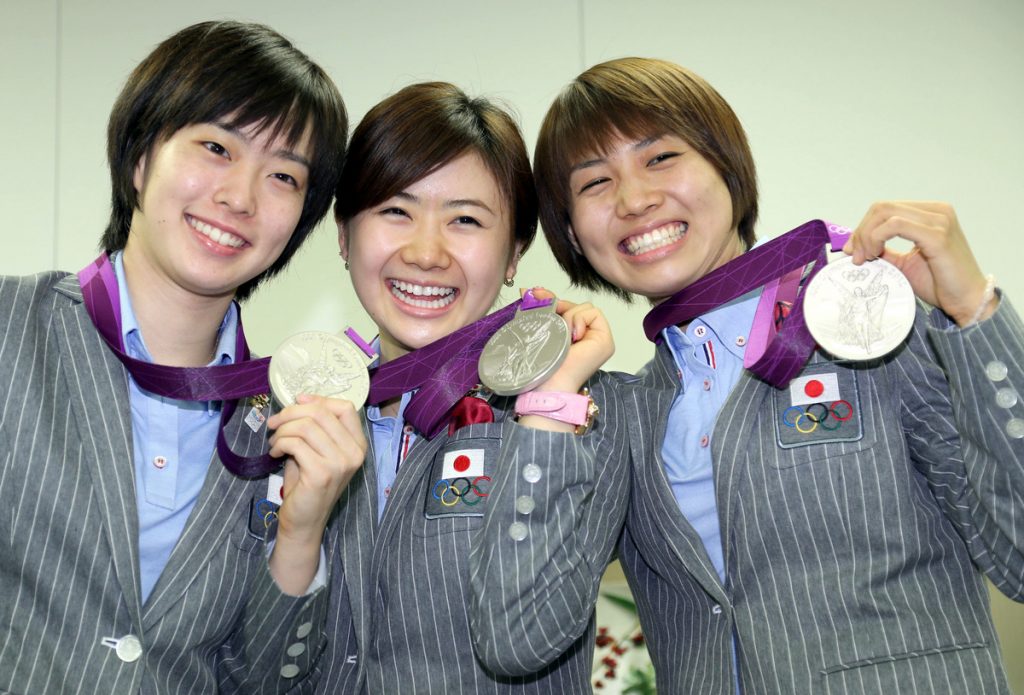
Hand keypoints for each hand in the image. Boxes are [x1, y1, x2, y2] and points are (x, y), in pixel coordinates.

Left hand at [265, 394, 365, 593]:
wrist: (304, 520)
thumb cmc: (308, 483)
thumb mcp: (315, 449)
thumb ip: (315, 426)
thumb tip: (301, 399)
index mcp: (358, 444)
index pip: (345, 407)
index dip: (318, 400)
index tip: (296, 402)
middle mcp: (355, 452)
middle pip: (321, 413)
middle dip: (291, 413)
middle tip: (274, 423)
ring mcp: (341, 463)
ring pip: (306, 426)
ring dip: (283, 430)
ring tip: (274, 441)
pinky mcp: (322, 473)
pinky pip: (295, 443)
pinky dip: (279, 443)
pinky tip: (274, 453)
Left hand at [525, 287, 614, 393]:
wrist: (549, 383)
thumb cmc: (543, 364)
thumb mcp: (541, 330)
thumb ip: (539, 310)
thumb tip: (527, 290)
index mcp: (573, 337)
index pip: (568, 310)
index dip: (554, 301)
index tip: (537, 295)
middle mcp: (588, 337)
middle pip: (577, 306)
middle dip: (561, 306)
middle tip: (548, 313)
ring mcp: (599, 339)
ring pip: (585, 307)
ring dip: (570, 316)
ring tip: (563, 336)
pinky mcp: (605, 340)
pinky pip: (594, 313)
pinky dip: (580, 320)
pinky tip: (573, 337)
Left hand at [843, 201, 996, 325]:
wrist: (968, 300)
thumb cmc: (940, 283)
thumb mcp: (904, 263)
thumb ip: (884, 250)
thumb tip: (856, 246)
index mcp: (930, 213)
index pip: (885, 209)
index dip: (863, 227)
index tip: (853, 251)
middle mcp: (937, 211)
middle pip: (882, 208)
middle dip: (861, 231)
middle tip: (856, 256)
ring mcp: (939, 221)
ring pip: (885, 214)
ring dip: (867, 236)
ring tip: (867, 258)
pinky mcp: (937, 235)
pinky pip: (895, 225)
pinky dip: (877, 238)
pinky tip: (876, 255)